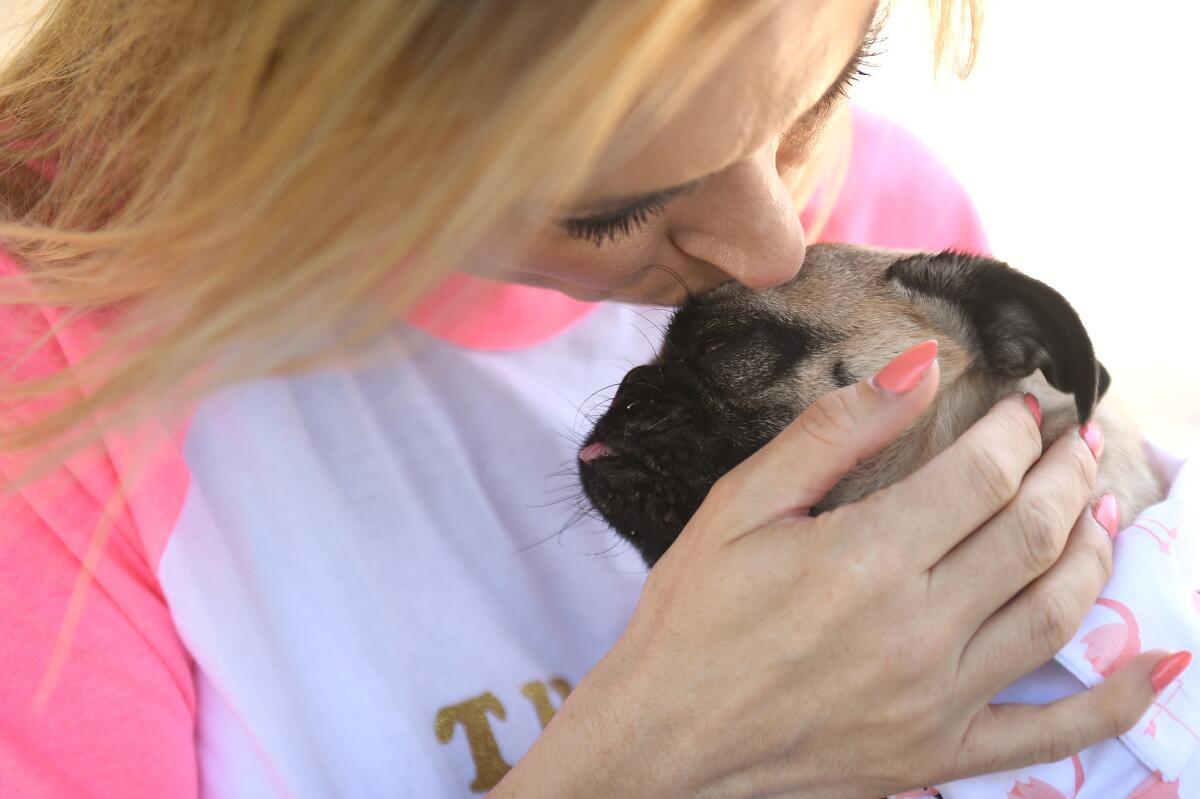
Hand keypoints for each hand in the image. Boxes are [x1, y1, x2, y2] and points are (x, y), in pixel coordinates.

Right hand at [493, 341, 1170, 798]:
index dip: (1017, 433)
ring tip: (1100, 506)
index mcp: (864, 558)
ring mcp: (937, 700)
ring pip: (1056, 612)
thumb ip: (834, 432)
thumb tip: (920, 367)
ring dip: (1094, 549)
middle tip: (1077, 441)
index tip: (1030, 406)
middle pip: (1031, 535)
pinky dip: (1119, 698)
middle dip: (1066, 474)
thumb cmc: (692, 614)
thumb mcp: (741, 505)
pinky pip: (1055, 732)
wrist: (665, 736)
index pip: (981, 478)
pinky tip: (1159, 660)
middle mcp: (916, 629)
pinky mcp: (939, 754)